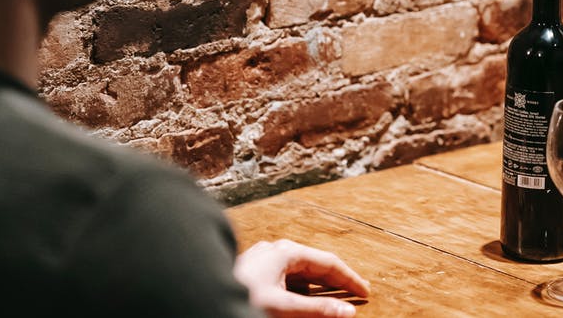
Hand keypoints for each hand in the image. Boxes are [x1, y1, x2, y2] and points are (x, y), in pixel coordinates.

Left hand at [233, 239, 369, 317]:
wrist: (197, 296)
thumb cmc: (237, 297)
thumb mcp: (282, 308)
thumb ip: (316, 310)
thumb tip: (346, 312)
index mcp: (286, 252)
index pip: (329, 264)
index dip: (350, 279)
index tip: (365, 293)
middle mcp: (275, 251)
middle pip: (315, 265)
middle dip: (335, 281)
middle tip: (354, 295)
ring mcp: (263, 260)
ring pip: (299, 272)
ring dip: (317, 286)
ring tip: (331, 299)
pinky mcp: (252, 272)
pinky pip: (285, 278)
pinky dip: (300, 289)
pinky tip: (301, 299)